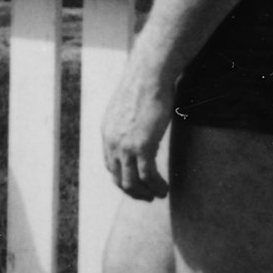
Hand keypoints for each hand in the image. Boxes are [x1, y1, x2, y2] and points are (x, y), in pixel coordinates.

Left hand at [100, 52, 173, 199]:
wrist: (149, 75)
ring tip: (159, 195)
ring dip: (146, 193)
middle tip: (147, 196)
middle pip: (119, 178)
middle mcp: (112, 142)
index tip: (138, 183)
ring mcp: (125, 146)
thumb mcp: (130, 107)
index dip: (124, 178)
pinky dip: (156, 186)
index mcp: (108, 133)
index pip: (111, 165)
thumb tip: (140, 128)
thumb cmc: (145, 85)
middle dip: (134, 191)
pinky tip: (164, 188)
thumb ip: (130, 122)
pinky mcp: (142, 146)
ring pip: (132, 182)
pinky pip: (148, 176)